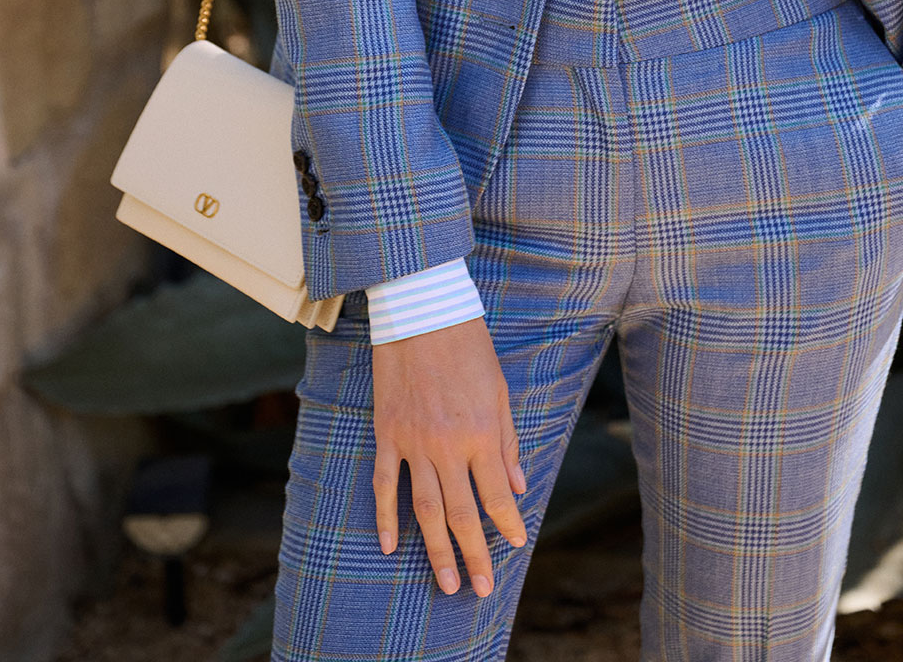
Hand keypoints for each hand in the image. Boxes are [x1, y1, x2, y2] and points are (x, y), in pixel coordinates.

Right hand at [371, 315, 526, 596]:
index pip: (496, 495)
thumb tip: (517, 485)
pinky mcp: (388, 435)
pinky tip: (389, 547)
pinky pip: (385, 485)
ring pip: (426, 510)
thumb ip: (507, 441)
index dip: (507, 524)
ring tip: (446, 583)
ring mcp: (414, 444)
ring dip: (436, 550)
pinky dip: (386, 518)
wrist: (423, 313)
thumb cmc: (468, 348)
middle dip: (474, 555)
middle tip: (480, 589)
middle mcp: (448, 446)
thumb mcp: (499, 390)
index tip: (516, 545)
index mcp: (481, 433)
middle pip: (462, 514)